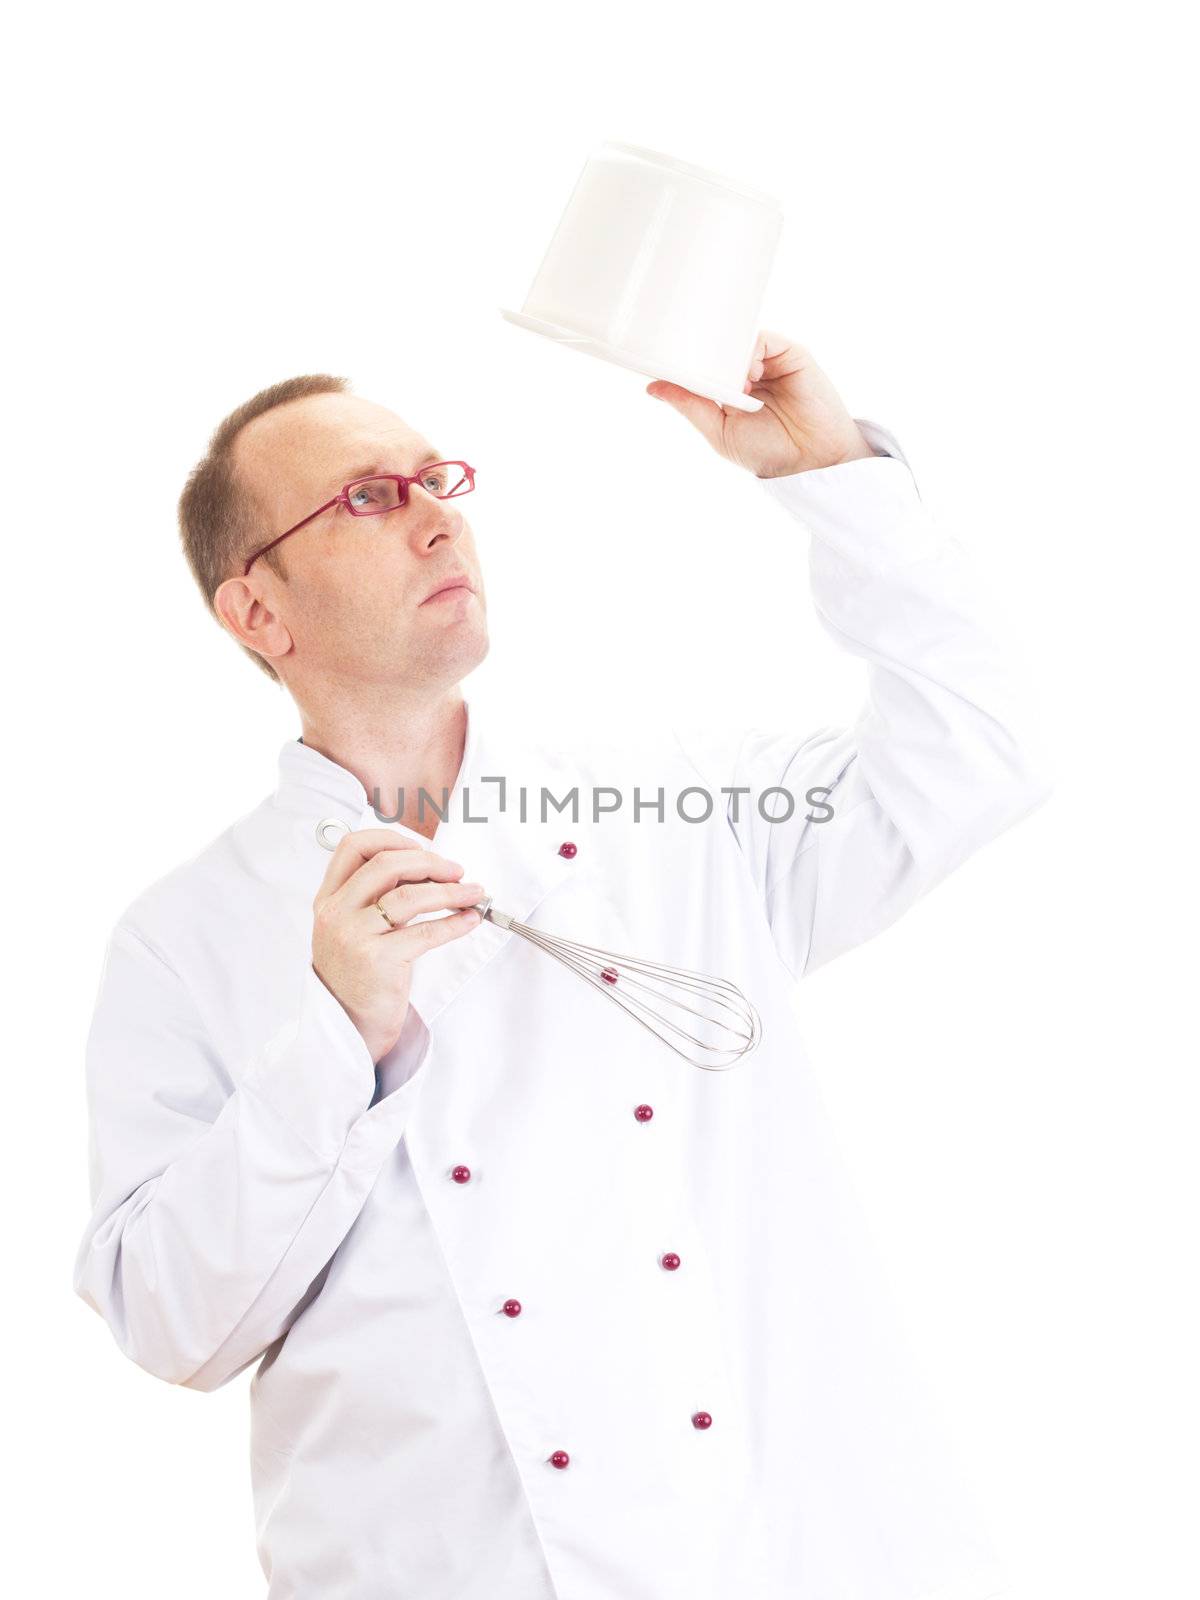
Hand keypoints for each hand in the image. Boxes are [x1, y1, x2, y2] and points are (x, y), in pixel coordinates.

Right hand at [311, 828, 484, 1062]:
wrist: (346, 1026)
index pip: (353, 846)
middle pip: (387, 864)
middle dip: (430, 862)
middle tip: (456, 871)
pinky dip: (454, 922)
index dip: (392, 839)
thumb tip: (427, 866)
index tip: (423, 850)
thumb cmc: (356, 975)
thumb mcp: (349, 928)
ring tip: (474, 893)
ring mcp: (353, 936)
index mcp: (328, 899)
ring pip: (410, 895)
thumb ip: (372, 896)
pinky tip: (469, 919)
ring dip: (450, 890)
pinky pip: (425, 932)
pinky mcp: (377, 960)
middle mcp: (336, 913)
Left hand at [646, 330, 875, 477]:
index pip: (702, 365)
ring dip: (726, 358)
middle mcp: (748, 371)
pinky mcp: (790, 354)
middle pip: (716, 348)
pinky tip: (748, 375)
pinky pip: (762, 338)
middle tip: (688, 362)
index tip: (663, 361)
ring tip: (731, 386)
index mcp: (730, 389)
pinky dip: (749, 351)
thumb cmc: (768, 451)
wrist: (812, 460)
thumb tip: (652, 387)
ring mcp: (769, 360)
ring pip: (736, 340)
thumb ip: (690, 406)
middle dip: (701, 354)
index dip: (685, 362)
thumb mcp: (719, 431)